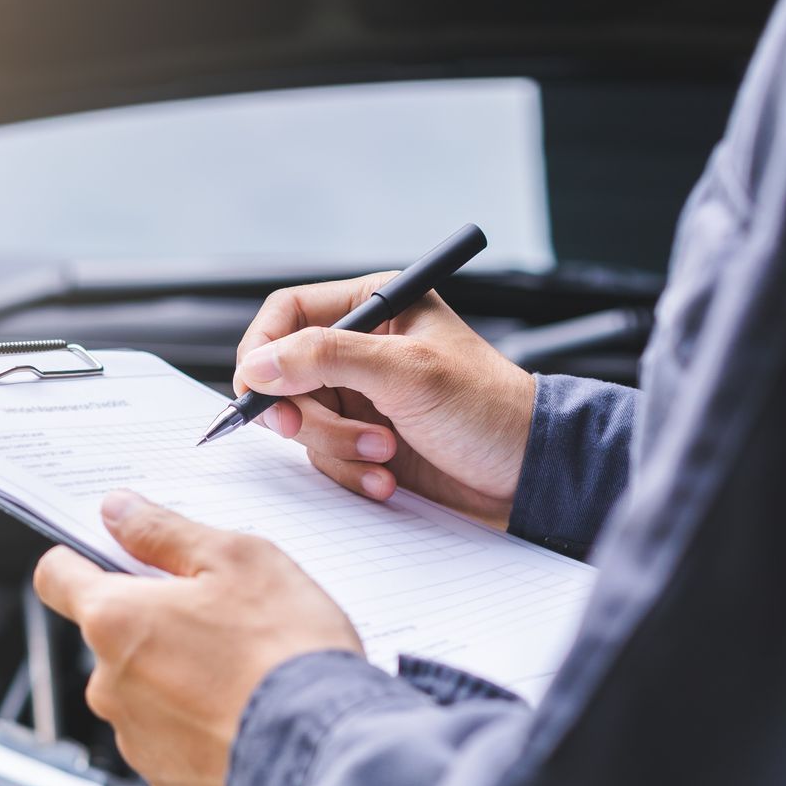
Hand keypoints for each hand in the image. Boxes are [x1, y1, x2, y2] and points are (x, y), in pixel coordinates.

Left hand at [33, 490, 361, 785]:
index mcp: (115, 621)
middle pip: (112, 637)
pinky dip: (202, 725)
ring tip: (245, 671)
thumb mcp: (237, 560)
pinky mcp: (170, 785)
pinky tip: (249, 714)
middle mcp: (110, 686)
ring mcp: (137, 741)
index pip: (56, 578)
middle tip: (219, 615)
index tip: (109, 553)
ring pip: (145, 691)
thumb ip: (166, 532)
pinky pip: (174, 740)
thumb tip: (119, 512)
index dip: (78, 558)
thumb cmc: (286, 653)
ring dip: (180, 676)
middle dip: (154, 621)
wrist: (325, 757)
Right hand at [234, 275, 535, 526]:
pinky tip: (386, 477)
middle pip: (284, 374)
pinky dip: (349, 472)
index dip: (263, 350)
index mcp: (375, 307)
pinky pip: (323, 457)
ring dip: (336, 447)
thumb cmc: (488, 409)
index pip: (287, 314)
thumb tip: (259, 363)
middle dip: (304, 412)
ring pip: (300, 422)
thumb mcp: (407, 373)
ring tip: (384, 453)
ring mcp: (360, 397)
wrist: (527, 475)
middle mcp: (361, 348)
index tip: (258, 391)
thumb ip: (327, 358)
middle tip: (309, 431)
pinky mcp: (363, 441)